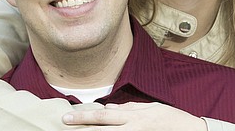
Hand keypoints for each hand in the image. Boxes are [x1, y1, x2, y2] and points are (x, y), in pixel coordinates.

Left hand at [62, 102, 207, 130]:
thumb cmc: (170, 118)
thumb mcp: (150, 107)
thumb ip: (129, 108)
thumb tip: (109, 108)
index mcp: (134, 116)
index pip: (104, 117)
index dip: (85, 117)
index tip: (68, 117)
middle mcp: (132, 128)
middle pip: (102, 129)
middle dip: (82, 127)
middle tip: (64, 123)